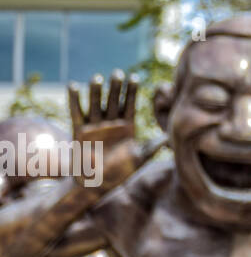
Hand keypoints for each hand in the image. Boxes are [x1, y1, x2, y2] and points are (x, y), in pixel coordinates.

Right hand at [67, 71, 162, 190]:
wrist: (98, 184)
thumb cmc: (121, 172)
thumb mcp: (140, 158)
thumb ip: (153, 146)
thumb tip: (170, 138)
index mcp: (127, 127)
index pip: (129, 105)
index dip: (131, 92)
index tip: (134, 77)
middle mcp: (112, 123)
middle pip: (113, 101)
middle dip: (115, 88)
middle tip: (117, 72)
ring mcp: (95, 126)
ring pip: (96, 105)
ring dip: (96, 92)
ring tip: (97, 77)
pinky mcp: (80, 132)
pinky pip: (77, 114)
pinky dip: (75, 100)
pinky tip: (73, 86)